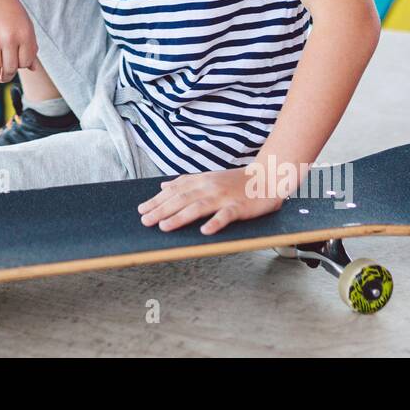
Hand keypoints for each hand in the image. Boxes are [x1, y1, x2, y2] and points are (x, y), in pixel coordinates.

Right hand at [0, 0, 37, 91]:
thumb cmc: (8, 7)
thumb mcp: (25, 23)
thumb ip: (30, 45)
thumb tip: (32, 68)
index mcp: (25, 34)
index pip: (25, 62)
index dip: (21, 67)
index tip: (15, 67)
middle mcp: (10, 38)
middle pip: (10, 68)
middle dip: (6, 77)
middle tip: (2, 80)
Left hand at [138, 168, 283, 233]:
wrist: (267, 177)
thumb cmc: (236, 181)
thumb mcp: (208, 177)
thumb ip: (186, 182)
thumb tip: (164, 185)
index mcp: (201, 181)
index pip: (174, 191)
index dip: (157, 200)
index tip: (142, 209)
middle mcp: (209, 187)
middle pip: (181, 199)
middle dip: (161, 210)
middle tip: (145, 221)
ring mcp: (224, 197)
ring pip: (198, 207)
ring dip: (180, 217)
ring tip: (164, 226)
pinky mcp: (239, 207)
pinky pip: (226, 216)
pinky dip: (215, 223)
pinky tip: (204, 232)